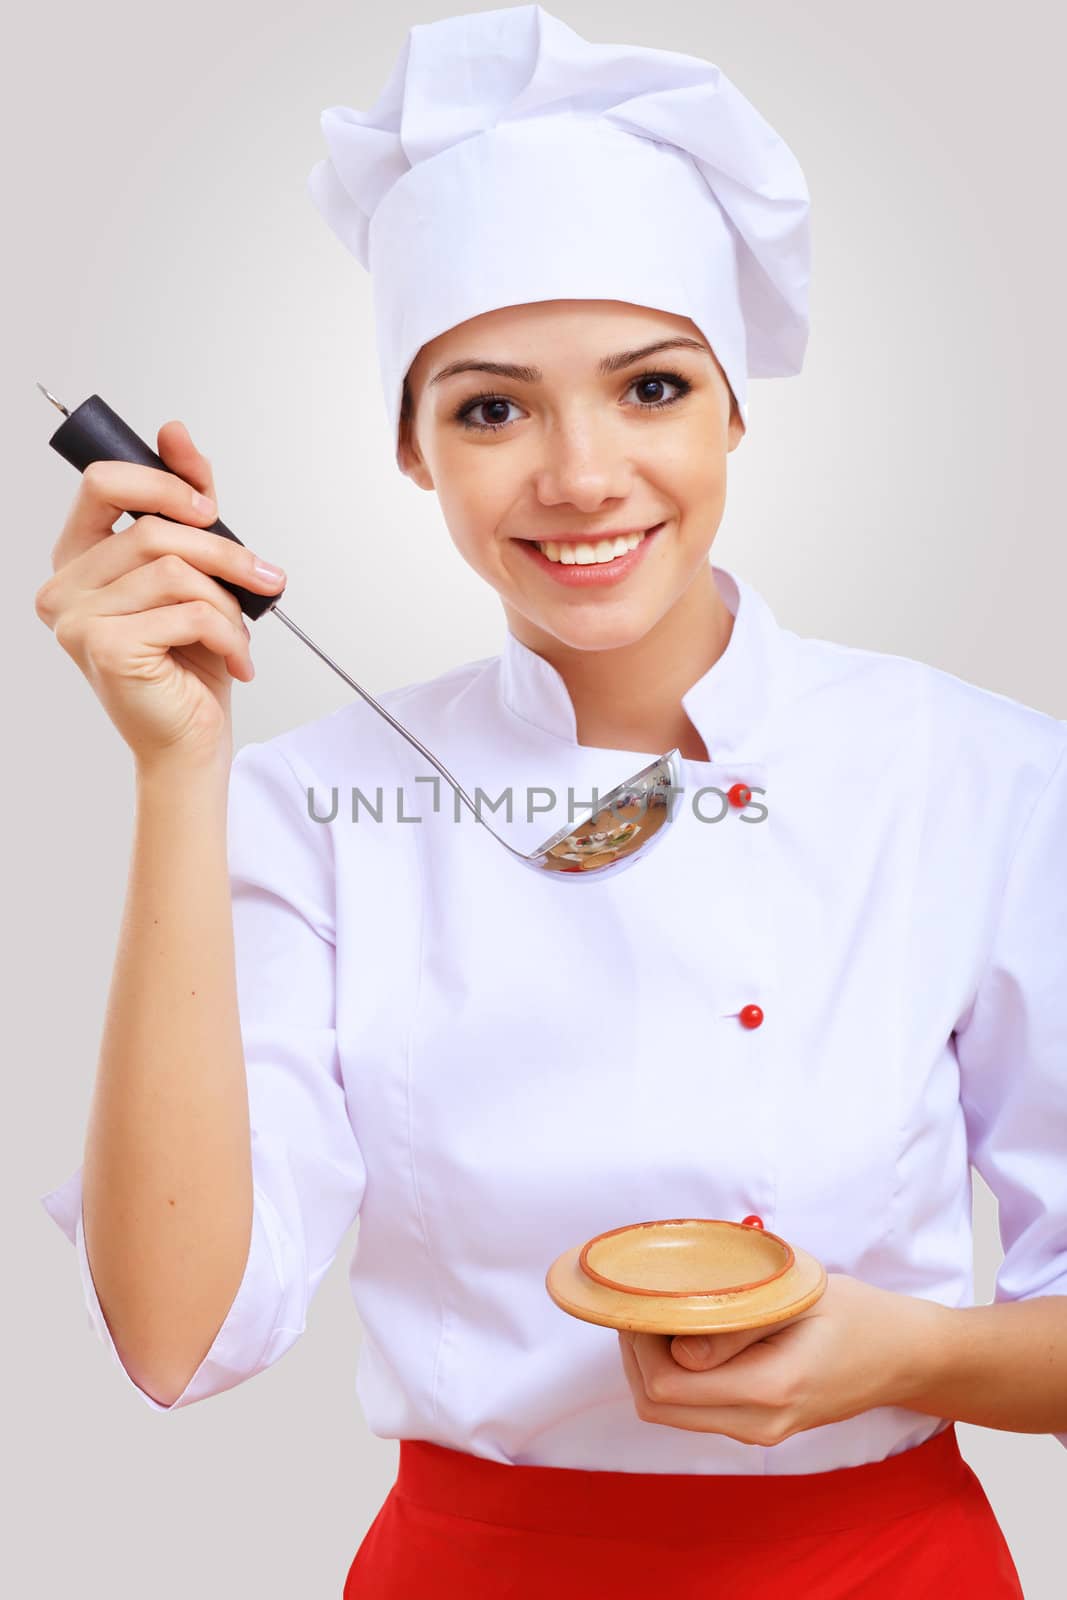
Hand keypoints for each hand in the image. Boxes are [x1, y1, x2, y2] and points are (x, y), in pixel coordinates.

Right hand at [34, 420, 285, 771]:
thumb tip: (174, 432)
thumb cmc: (190, 663)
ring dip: (229, 603)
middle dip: (224, 552)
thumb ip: (186, 505)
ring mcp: (77, 619)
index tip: (210, 507)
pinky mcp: (105, 648)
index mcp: (78, 559)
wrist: (191, 741)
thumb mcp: (196, 573)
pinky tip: (236, 661)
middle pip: (151, 529)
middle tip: (265, 580)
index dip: (163, 483)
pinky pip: (187, 613)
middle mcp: (64, 587)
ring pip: (174, 571)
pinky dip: (228, 635)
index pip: (102, 482)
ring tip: (243, 635)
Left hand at [617, 1272, 943, 1445]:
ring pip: (671, 1414)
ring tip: (663, 1314)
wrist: (902, 1355)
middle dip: (636, 1355)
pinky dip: (676, 1377)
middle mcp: (758, 1424)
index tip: (643, 1298)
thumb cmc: (855, 1314)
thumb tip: (677, 1348)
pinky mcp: (757, 1428)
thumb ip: (737, 1325)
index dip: (639, 1344)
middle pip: (658, 1409)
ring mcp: (758, 1433)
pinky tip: (687, 1334)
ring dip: (652, 1366)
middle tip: (644, 1304)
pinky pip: (695, 1411)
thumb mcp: (797, 1300)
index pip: (668, 1387)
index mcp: (770, 1389)